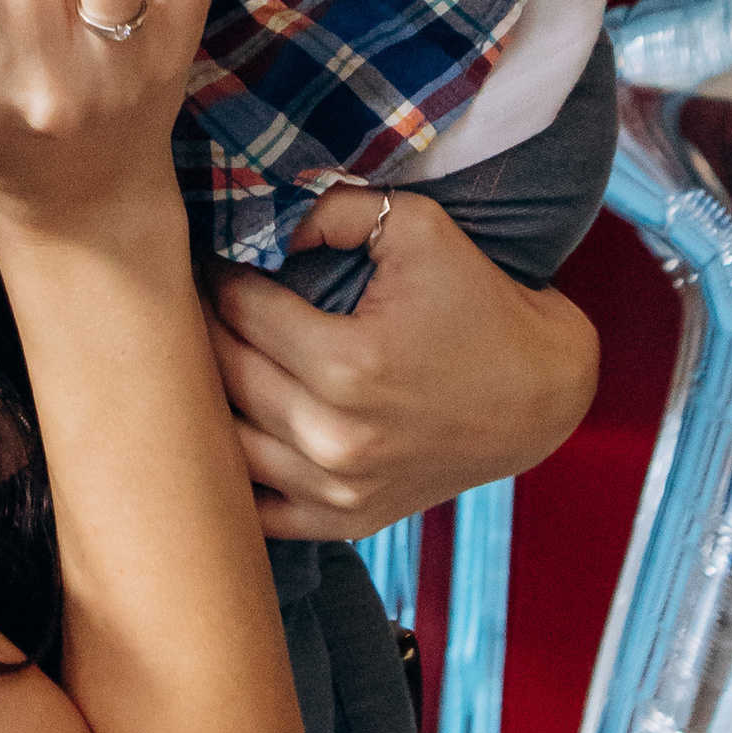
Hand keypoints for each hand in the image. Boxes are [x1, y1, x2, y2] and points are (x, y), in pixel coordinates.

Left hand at [208, 192, 597, 538]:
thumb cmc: (479, 304)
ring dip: (203, 398)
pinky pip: (256, 509)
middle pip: (221, 373)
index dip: (214, 274)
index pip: (237, 309)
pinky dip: (230, 475)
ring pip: (223, 443)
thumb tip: (263, 221)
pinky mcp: (345, 521)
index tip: (208, 257)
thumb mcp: (419, 229)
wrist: (540, 394)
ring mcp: (337, 490)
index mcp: (346, 364)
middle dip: (198, 328)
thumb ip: (332, 211)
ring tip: (201, 358)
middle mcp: (334, 438)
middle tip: (191, 299)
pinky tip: (224, 432)